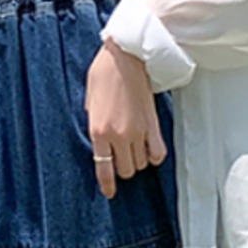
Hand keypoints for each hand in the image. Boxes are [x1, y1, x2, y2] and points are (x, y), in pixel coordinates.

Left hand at [84, 38, 167, 198]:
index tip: (110, 192)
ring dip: (138, 161)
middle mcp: (118, 135)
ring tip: (134, 150)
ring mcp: (138, 131)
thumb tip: (101, 139)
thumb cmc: (104, 73)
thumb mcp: (89, 101)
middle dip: (123, 169)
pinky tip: (149, 149)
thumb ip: (94, 123)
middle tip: (121, 159)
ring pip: (141, 164)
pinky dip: (154, 156)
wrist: (126, 55)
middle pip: (126, 170)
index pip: (103, 168)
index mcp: (98, 131)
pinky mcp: (153, 124)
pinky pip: (158, 153)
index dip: (108, 185)